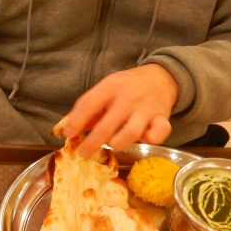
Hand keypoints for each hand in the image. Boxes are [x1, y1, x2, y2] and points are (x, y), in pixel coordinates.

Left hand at [60, 64, 179, 157]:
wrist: (162, 77)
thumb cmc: (129, 86)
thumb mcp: (108, 87)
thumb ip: (91, 107)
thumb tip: (71, 128)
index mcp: (111, 86)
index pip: (89, 104)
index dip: (76, 121)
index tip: (67, 134)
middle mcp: (128, 98)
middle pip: (107, 125)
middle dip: (91, 143)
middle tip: (82, 153)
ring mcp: (146, 109)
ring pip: (130, 133)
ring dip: (117, 143)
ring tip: (110, 145)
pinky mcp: (162, 118)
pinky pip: (159, 133)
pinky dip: (150, 139)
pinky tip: (143, 139)